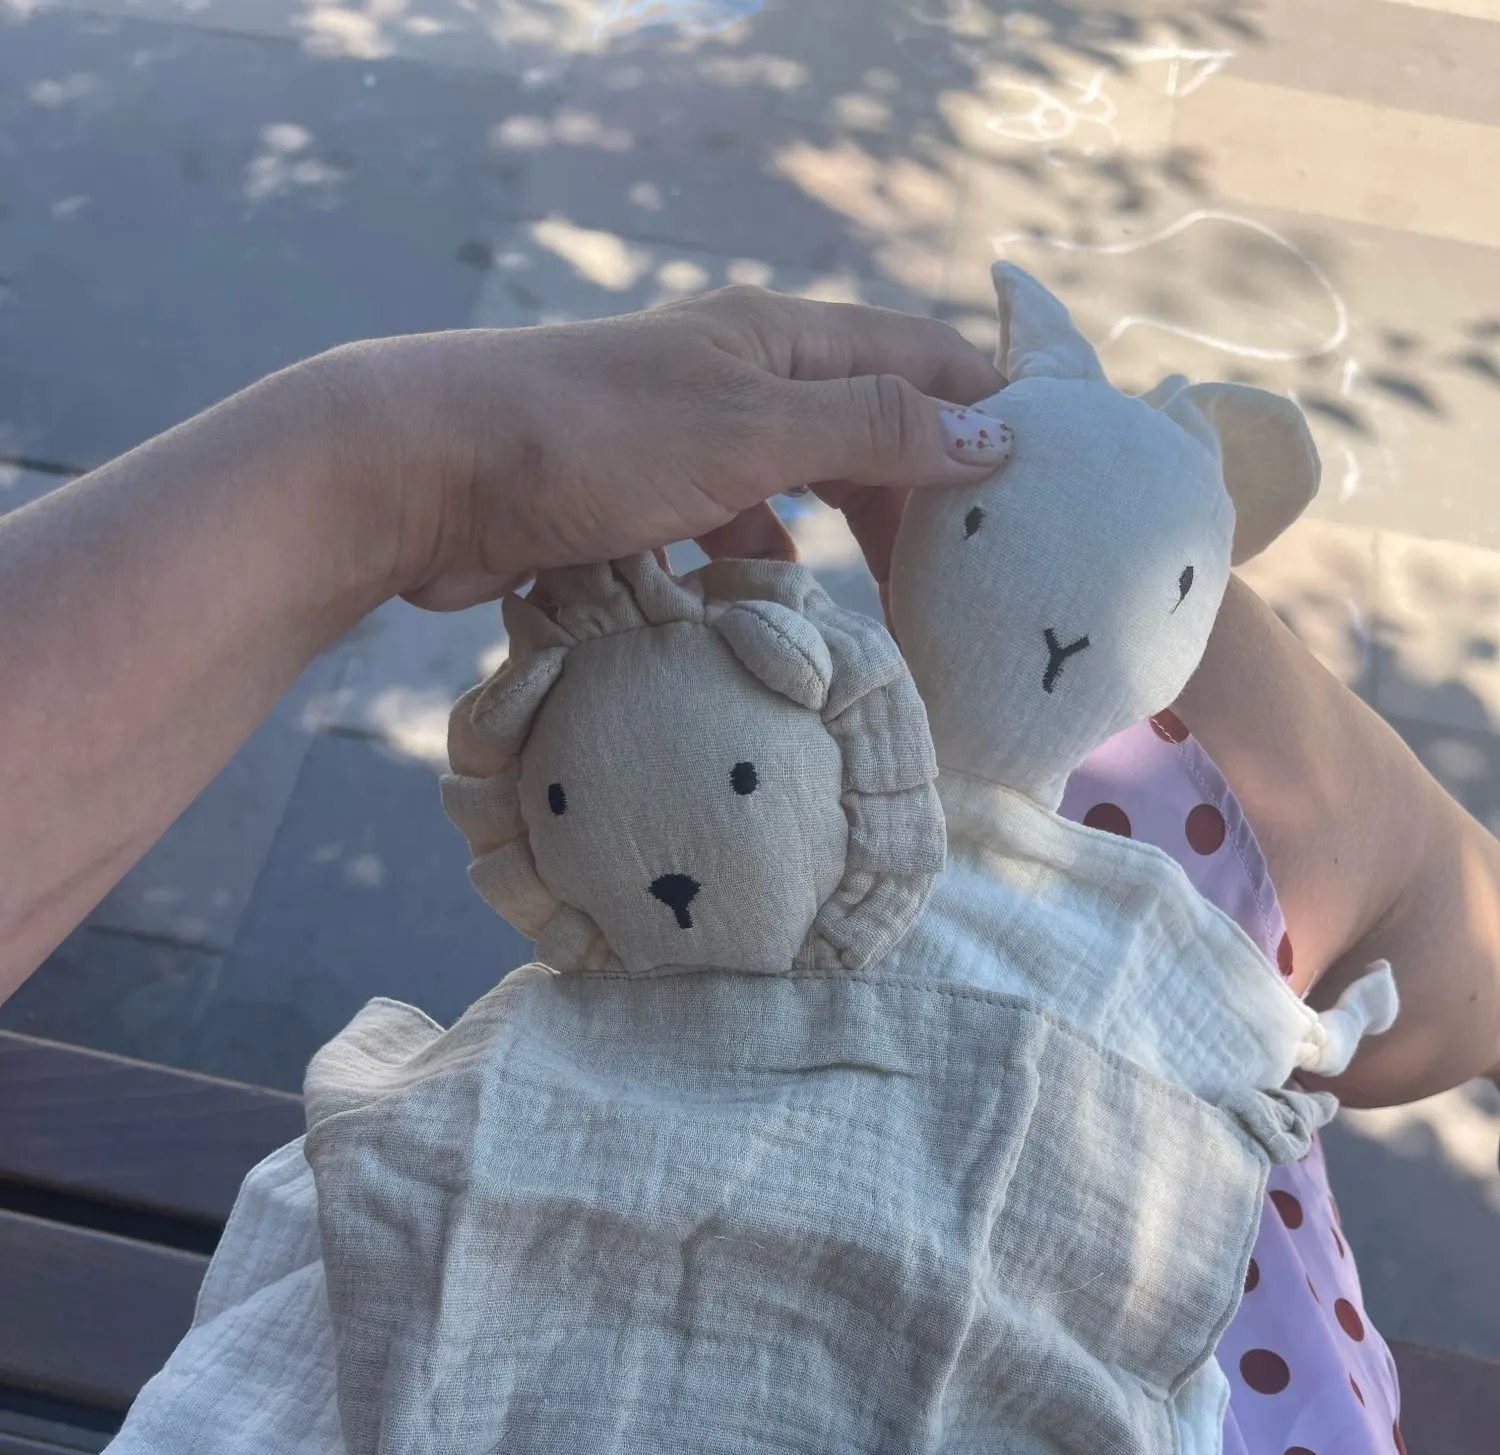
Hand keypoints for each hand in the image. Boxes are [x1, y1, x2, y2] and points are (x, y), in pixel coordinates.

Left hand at [324, 286, 1004, 610]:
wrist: (425, 472)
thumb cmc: (590, 440)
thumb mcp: (750, 432)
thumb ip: (869, 433)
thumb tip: (991, 441)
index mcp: (777, 340)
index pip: (918, 357)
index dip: (990, 406)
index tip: (1054, 476)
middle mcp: (737, 378)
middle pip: (864, 427)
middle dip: (921, 493)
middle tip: (975, 574)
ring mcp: (685, 440)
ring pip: (797, 489)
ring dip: (843, 539)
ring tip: (896, 610)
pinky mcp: (635, 501)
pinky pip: (726, 536)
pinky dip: (757, 571)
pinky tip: (772, 614)